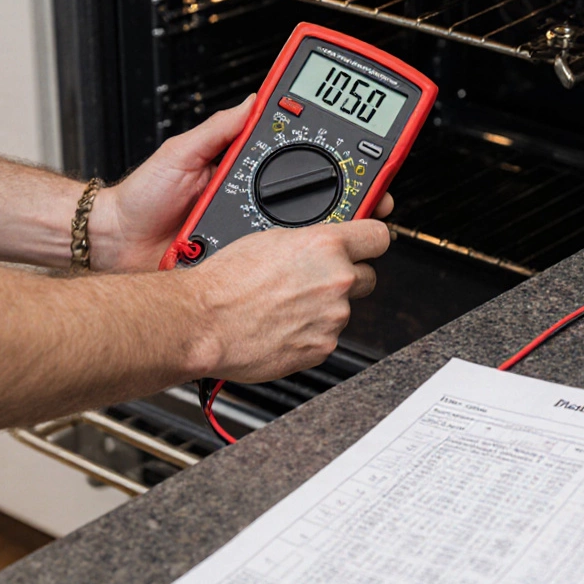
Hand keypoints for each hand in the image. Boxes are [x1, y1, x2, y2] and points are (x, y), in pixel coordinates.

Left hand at [88, 94, 394, 271]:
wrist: (115, 243)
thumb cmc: (143, 197)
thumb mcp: (182, 151)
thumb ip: (218, 128)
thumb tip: (254, 100)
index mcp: (247, 171)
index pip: (300, 159)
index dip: (335, 156)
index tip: (366, 151)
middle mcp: (256, 202)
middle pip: (317, 199)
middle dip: (351, 195)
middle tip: (373, 191)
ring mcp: (253, 235)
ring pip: (305, 235)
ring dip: (328, 231)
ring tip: (349, 223)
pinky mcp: (245, 266)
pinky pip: (277, 265)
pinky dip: (296, 264)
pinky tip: (310, 257)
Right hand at [183, 219, 390, 381]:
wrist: (205, 322)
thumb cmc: (226, 281)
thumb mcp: (270, 238)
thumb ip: (310, 242)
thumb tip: (324, 243)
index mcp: (326, 246)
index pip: (378, 237)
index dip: (371, 240)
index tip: (367, 243)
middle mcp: (336, 280)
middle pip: (366, 276)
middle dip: (347, 277)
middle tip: (314, 279)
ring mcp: (333, 317)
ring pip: (343, 309)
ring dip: (323, 307)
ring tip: (285, 305)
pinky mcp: (323, 347)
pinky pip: (326, 336)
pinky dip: (309, 333)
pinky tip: (282, 325)